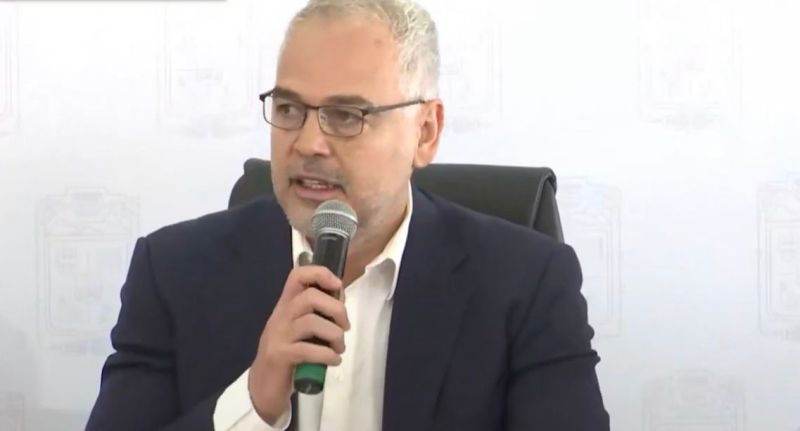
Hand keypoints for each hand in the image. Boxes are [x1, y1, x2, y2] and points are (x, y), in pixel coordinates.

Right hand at [248, 265, 349, 423]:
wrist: (263, 386)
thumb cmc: (287, 354)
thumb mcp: (300, 329)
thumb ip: (317, 313)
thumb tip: (339, 297)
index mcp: (286, 305)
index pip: (297, 276)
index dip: (320, 273)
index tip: (338, 286)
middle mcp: (280, 316)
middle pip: (310, 297)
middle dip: (336, 310)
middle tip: (345, 327)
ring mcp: (278, 335)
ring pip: (311, 322)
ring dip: (335, 335)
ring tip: (339, 348)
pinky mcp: (280, 356)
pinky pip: (308, 349)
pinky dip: (327, 355)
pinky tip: (334, 361)